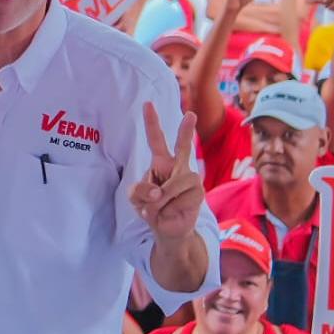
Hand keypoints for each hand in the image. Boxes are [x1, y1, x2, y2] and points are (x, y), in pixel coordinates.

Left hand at [130, 103, 202, 240]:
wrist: (166, 229)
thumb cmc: (151, 208)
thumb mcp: (135, 198)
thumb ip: (139, 190)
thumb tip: (157, 192)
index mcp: (161, 163)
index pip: (156, 139)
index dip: (152, 122)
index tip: (147, 103)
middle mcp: (178, 167)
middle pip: (184, 146)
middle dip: (187, 131)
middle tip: (191, 114)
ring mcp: (191, 179)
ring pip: (176, 182)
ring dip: (162, 198)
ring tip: (156, 207)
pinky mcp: (198, 194)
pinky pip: (181, 198)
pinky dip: (169, 208)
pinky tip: (169, 212)